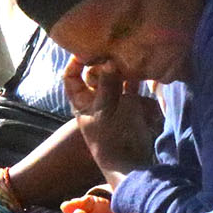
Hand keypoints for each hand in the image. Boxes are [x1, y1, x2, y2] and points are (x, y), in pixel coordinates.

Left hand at [64, 57, 162, 183]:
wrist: (130, 160)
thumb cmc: (109, 138)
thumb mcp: (105, 111)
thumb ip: (108, 86)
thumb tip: (109, 62)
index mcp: (81, 101)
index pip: (71, 78)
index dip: (74, 64)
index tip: (85, 51)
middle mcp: (97, 97)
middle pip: (96, 72)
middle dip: (104, 63)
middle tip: (114, 53)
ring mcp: (115, 98)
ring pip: (116, 76)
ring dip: (122, 69)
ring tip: (128, 59)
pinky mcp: (133, 101)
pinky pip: (133, 84)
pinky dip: (135, 77)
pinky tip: (140, 70)